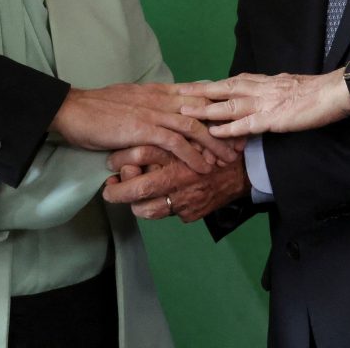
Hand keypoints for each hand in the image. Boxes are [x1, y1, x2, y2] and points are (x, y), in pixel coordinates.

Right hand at [51, 83, 235, 174]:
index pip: (196, 93)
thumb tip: (160, 111)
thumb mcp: (129, 101)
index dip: (217, 106)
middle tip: (241, 142)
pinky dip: (191, 155)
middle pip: (202, 109)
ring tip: (227, 160)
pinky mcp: (143, 127)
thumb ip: (148, 105)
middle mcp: (160, 98)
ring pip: (193, 125)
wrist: (72, 110)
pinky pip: (175, 142)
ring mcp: (152, 111)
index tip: (234, 118)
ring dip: (213, 144)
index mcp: (157, 90)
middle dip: (224, 126)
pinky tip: (202, 167)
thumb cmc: (96, 109)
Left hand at [103, 145, 249, 221]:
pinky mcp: (191, 212)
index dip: (120, 159)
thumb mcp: (185, 134)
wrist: (242, 169)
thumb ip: (160, 137)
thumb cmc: (209, 147)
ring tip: (129, 198)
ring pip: (148, 209)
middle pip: (139, 188)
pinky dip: (159, 207)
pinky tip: (157, 200)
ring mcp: (186, 198)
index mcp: (177, 149)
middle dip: (118, 192)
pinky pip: (167, 214)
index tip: (111, 161)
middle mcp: (180, 175)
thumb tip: (131, 148)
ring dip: (135, 205)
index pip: (140, 154)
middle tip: (108, 190)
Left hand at [178, 70, 349, 136]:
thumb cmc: (314, 91)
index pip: (230, 81)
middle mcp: (259, 88)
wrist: (334, 92)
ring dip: (205, 109)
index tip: (189, 87)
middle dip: (198, 92)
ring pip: (228, 105)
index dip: (209, 85)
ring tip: (184, 113)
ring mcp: (264, 103)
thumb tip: (258, 93)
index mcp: (262, 81)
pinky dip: (228, 128)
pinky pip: (246, 124)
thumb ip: (270, 90)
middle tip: (176, 94)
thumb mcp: (286, 86)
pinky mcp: (273, 118)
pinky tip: (213, 132)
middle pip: (222, 88)